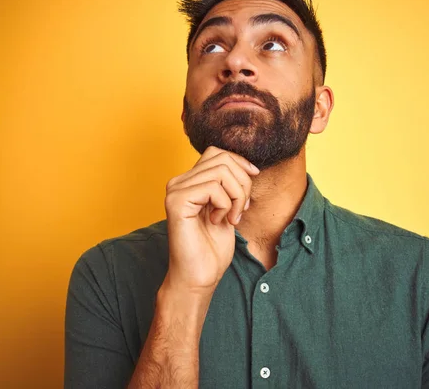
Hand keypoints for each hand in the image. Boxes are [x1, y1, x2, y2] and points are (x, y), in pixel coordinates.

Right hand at [163, 146, 259, 296]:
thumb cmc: (212, 248)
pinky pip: (213, 188)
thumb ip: (231, 185)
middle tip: (240, 210)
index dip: (240, 162)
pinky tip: (218, 222)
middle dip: (243, 183)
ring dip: (237, 196)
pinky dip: (225, 205)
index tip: (254, 178)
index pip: (216, 153)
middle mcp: (179, 182)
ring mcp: (175, 190)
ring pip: (221, 172)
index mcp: (189, 181)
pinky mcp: (176, 202)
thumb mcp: (228, 208)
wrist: (199, 276)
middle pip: (222, 159)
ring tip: (231, 218)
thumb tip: (248, 166)